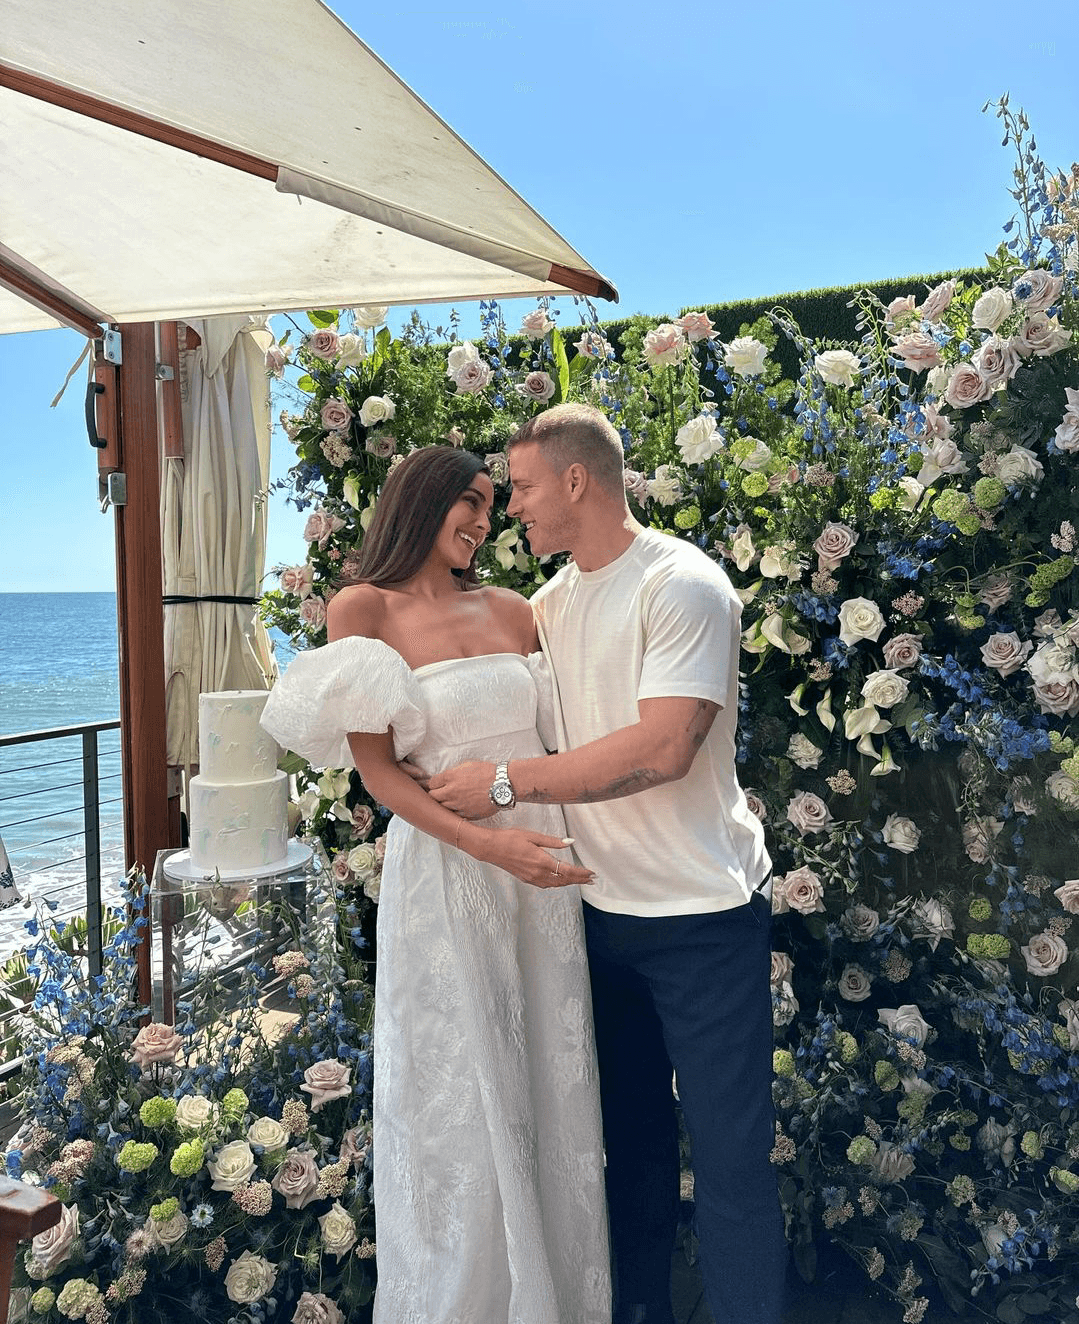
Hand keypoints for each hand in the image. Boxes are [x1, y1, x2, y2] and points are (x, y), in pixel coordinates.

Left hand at [428, 761, 499, 819]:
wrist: (503, 784)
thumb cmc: (487, 772)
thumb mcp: (467, 765)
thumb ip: (452, 773)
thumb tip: (443, 779)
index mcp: (450, 777)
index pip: (431, 783)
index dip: (434, 784)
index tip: (438, 784)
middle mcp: (451, 792)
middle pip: (433, 797)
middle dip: (436, 795)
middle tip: (442, 793)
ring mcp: (458, 805)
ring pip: (442, 808)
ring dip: (445, 804)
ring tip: (452, 800)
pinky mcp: (467, 814)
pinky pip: (455, 815)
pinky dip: (455, 812)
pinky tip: (461, 806)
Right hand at [468, 825, 592, 889]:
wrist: (490, 848)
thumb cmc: (510, 838)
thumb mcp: (533, 836)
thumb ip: (553, 841)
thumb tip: (570, 842)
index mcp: (542, 861)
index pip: (567, 871)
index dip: (581, 873)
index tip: (592, 873)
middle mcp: (538, 873)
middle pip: (564, 880)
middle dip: (579, 880)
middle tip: (591, 880)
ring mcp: (531, 878)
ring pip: (555, 884)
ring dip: (569, 883)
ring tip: (580, 881)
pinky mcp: (526, 879)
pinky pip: (546, 884)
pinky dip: (556, 883)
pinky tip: (559, 880)